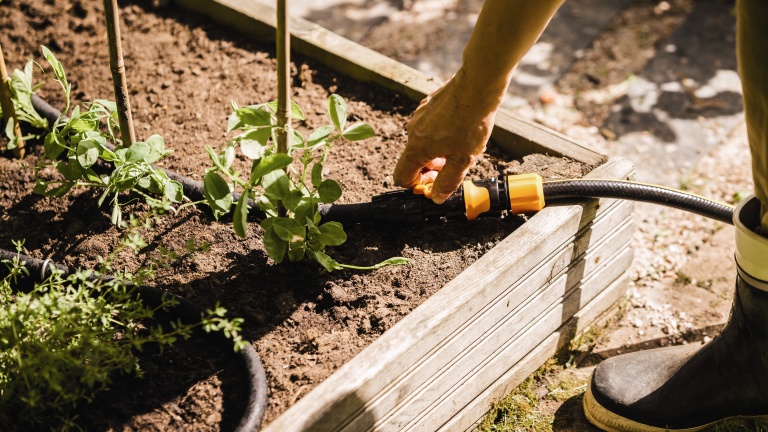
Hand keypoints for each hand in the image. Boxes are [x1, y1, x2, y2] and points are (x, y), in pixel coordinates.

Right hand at [393, 69, 500, 203]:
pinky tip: (459, 128)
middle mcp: (412, 132)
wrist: (477, 87)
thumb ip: (447, 182)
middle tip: (453, 164)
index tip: (436, 182)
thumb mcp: (462, 160)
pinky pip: (428, 128)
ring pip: (422, 143)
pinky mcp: (426, 106)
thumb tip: (436, 198)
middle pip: (413, 160)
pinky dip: (439, 134)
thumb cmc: (471, 123)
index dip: (417, 185)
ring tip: (460, 145)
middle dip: (431, 168)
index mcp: (416, 148)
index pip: (401, 177)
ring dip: (436, 151)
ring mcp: (418, 117)